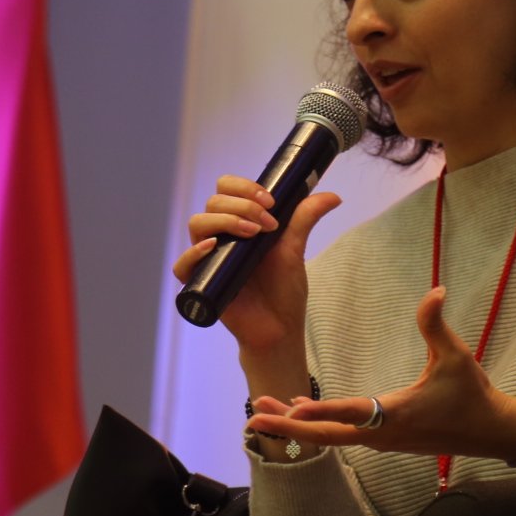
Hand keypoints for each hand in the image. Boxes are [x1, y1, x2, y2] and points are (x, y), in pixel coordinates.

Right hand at [172, 175, 342, 364]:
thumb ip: (305, 219)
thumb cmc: (283, 290)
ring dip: (224, 221)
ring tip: (252, 235)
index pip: (226, 189)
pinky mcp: (201, 283)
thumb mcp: (294, 250)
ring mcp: (208, 259)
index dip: (244, 187)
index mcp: (239, 223)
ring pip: (197, 224)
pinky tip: (212, 248)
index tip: (270, 202)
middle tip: (268, 224)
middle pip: (213, 202)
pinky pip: (182, 265)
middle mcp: (220, 236)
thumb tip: (333, 197)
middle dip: (241, 205)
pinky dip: (193, 253)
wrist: (280, 328)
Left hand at [248, 287, 515, 460]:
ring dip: (297, 426)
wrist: (489, 431)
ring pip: (330, 437)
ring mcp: (381, 441)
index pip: (352, 411)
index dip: (322, 410)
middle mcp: (382, 433)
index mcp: (396, 413)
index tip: (293, 407)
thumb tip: (436, 289)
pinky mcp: (382, 440)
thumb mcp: (455, 355)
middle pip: (326, 435)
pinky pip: (341, 435)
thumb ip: (436, 324)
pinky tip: (297, 411)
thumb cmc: (472, 394)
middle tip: (254, 415)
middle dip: (289, 426)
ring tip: (261, 411)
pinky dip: (317, 426)